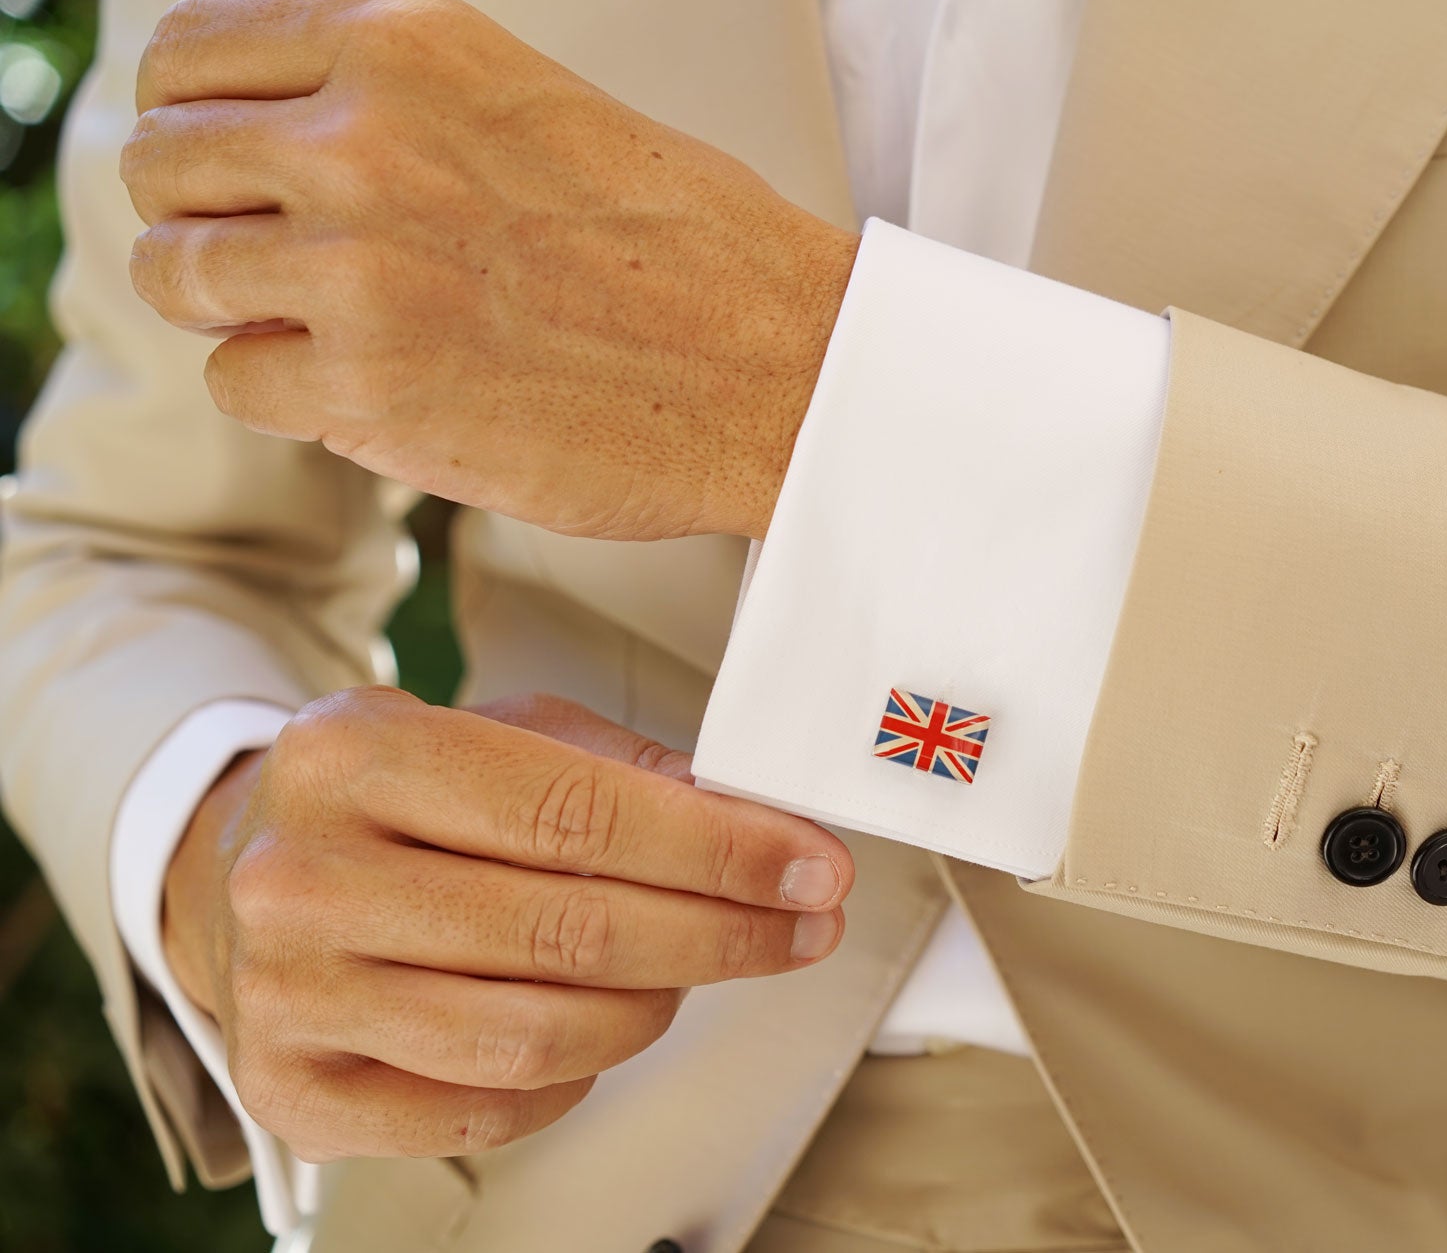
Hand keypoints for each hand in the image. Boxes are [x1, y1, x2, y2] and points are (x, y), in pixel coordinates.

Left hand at [121, 0, 858, 540]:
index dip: (186, 116)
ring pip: (177, 275)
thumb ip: (400, 104)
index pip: (190, 54)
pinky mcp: (366, 386)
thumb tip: (279, 143)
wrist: (778, 365)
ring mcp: (355, 265)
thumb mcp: (536, 104)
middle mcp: (362, 138)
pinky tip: (370, 386)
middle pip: (160, 165)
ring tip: (316, 328)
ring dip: (231, 310)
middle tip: (263, 261)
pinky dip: (288, 393)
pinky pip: (236, 382)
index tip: (216, 165)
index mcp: (407, 46)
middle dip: (197, 218)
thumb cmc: (687, 246)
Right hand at [160, 688, 852, 1161]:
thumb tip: (757, 826)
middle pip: (568, 932)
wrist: (240, 870)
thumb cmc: (392, 799)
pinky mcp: (293, 1090)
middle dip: (719, 935)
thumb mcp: (496, 734)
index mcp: (353, 753)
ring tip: (687, 972)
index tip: (808, 867)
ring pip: (536, 1035)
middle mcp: (302, 875)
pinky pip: (487, 1108)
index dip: (716, 850)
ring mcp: (289, 992)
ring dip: (652, 1010)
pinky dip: (573, 1078)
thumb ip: (623, 773)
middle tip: (798, 927)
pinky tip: (594, 1029)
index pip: (574, 814)